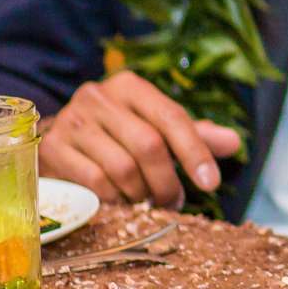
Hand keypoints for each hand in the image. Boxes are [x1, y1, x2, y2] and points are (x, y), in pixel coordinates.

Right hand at [39, 71, 241, 206]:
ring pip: (122, 168)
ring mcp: (72, 121)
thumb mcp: (154, 126)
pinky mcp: (53, 148)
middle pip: (148, 145)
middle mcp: (99, 97)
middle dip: (167, 180)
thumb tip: (234, 143)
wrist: (58, 138)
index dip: (195, 152)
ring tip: (148, 201)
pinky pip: (95, 183)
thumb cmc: (117, 132)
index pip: (171, 117)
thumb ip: (193, 134)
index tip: (211, 184)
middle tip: (173, 201)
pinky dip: (115, 199)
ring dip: (142, 194)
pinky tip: (121, 202)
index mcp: (130, 86)